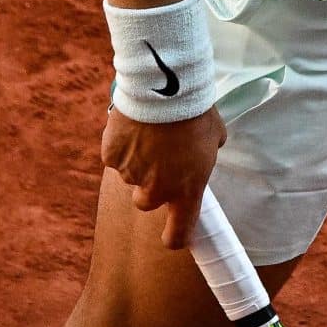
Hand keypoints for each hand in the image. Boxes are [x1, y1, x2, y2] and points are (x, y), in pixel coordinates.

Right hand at [102, 106, 226, 250]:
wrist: (165, 90)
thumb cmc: (196, 112)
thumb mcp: (214, 137)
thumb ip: (208, 154)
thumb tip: (202, 152)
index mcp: (186, 191)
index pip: (179, 233)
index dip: (175, 236)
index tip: (173, 234)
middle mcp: (156, 190)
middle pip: (146, 203)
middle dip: (150, 186)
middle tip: (159, 160)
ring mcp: (130, 174)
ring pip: (130, 175)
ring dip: (138, 160)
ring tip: (150, 132)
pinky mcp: (111, 157)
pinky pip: (115, 156)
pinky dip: (121, 145)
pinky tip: (133, 125)